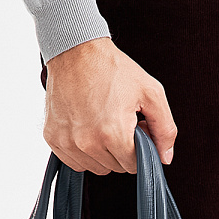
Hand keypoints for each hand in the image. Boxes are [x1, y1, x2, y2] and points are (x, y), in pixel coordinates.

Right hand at [43, 37, 176, 173]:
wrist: (75, 50)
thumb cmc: (113, 69)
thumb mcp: (151, 93)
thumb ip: (165, 129)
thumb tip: (164, 158)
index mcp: (113, 133)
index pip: (134, 165)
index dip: (140, 148)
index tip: (136, 129)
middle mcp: (87, 142)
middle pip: (116, 167)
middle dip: (123, 149)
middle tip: (120, 122)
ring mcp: (67, 142)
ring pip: (96, 167)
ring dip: (103, 153)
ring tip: (103, 124)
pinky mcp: (53, 139)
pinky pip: (75, 162)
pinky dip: (84, 151)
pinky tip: (87, 128)